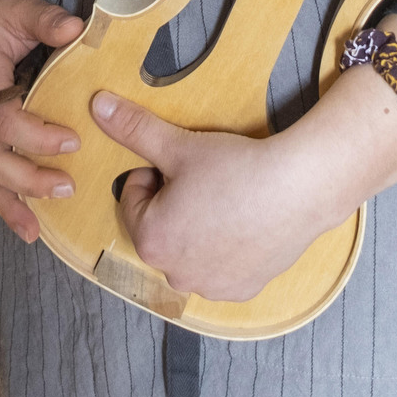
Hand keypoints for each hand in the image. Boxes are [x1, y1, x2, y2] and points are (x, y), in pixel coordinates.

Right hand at [0, 0, 85, 242]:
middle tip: (67, 186)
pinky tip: (25, 225)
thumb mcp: (23, 6)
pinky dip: (2, 201)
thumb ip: (48, 20)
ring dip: (9, 200)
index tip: (73, 140)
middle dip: (25, 177)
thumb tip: (77, 30)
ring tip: (36, 228)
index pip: (2, 116)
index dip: (36, 134)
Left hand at [92, 90, 335, 302]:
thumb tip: (97, 106)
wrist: (299, 189)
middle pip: (161, 229)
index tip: (184, 164)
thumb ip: (133, 128)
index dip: (155, 174)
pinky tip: (245, 224)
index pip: (134, 200)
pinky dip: (227, 250)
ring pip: (190, 251)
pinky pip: (221, 268)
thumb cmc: (236, 168)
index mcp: (151, 240)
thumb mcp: (179, 145)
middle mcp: (175, 274)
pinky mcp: (242, 290)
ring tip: (228, 201)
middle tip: (207, 181)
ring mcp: (211, 287)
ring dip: (198, 229)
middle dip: (174, 205)